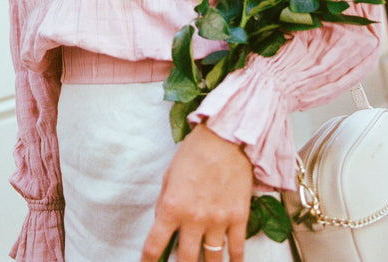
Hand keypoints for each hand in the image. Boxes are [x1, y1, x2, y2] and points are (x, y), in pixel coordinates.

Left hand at [140, 124, 252, 261]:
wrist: (226, 137)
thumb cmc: (195, 151)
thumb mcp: (170, 174)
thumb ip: (164, 201)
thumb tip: (161, 221)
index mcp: (172, 207)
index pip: (155, 246)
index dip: (148, 261)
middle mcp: (194, 219)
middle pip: (185, 260)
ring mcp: (218, 221)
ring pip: (211, 259)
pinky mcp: (238, 218)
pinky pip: (236, 249)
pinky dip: (235, 261)